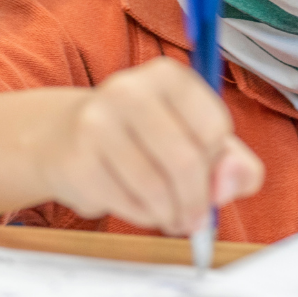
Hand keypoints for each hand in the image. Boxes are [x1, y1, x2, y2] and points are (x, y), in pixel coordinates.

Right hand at [34, 57, 264, 234]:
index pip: (214, 128)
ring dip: (170, 215)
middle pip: (185, 161)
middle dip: (197, 202)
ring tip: (170, 217)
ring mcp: (97, 123)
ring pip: (155, 189)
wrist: (64, 137)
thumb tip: (229, 185)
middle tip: (196, 221)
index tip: (210, 175)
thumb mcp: (197, 139)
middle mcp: (129, 89)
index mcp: (167, 75)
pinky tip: (139, 207)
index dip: (218, 164)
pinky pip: (126, 204)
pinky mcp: (77, 160)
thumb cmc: (145, 138)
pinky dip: (142, 216)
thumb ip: (233, 163)